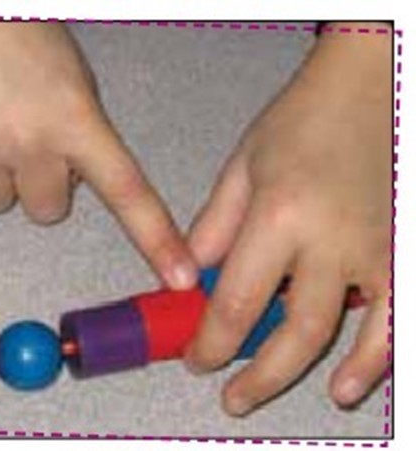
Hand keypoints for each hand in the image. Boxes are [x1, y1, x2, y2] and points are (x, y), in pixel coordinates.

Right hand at [0, 23, 197, 289]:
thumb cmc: (14, 24)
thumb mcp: (68, 72)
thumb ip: (76, 128)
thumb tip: (69, 178)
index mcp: (76, 116)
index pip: (126, 189)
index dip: (156, 238)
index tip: (180, 278)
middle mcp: (31, 140)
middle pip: (46, 211)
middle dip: (39, 184)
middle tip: (21, 137)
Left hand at [185, 24, 391, 415]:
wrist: (370, 88)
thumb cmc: (301, 121)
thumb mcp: (241, 169)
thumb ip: (214, 227)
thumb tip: (191, 278)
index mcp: (279, 215)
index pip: (238, 301)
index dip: (212, 341)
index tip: (196, 358)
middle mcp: (331, 240)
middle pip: (291, 330)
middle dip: (254, 372)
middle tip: (228, 396)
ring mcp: (376, 249)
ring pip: (340, 333)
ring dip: (300, 374)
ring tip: (265, 396)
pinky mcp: (403, 251)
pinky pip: (396, 320)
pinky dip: (376, 360)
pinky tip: (349, 386)